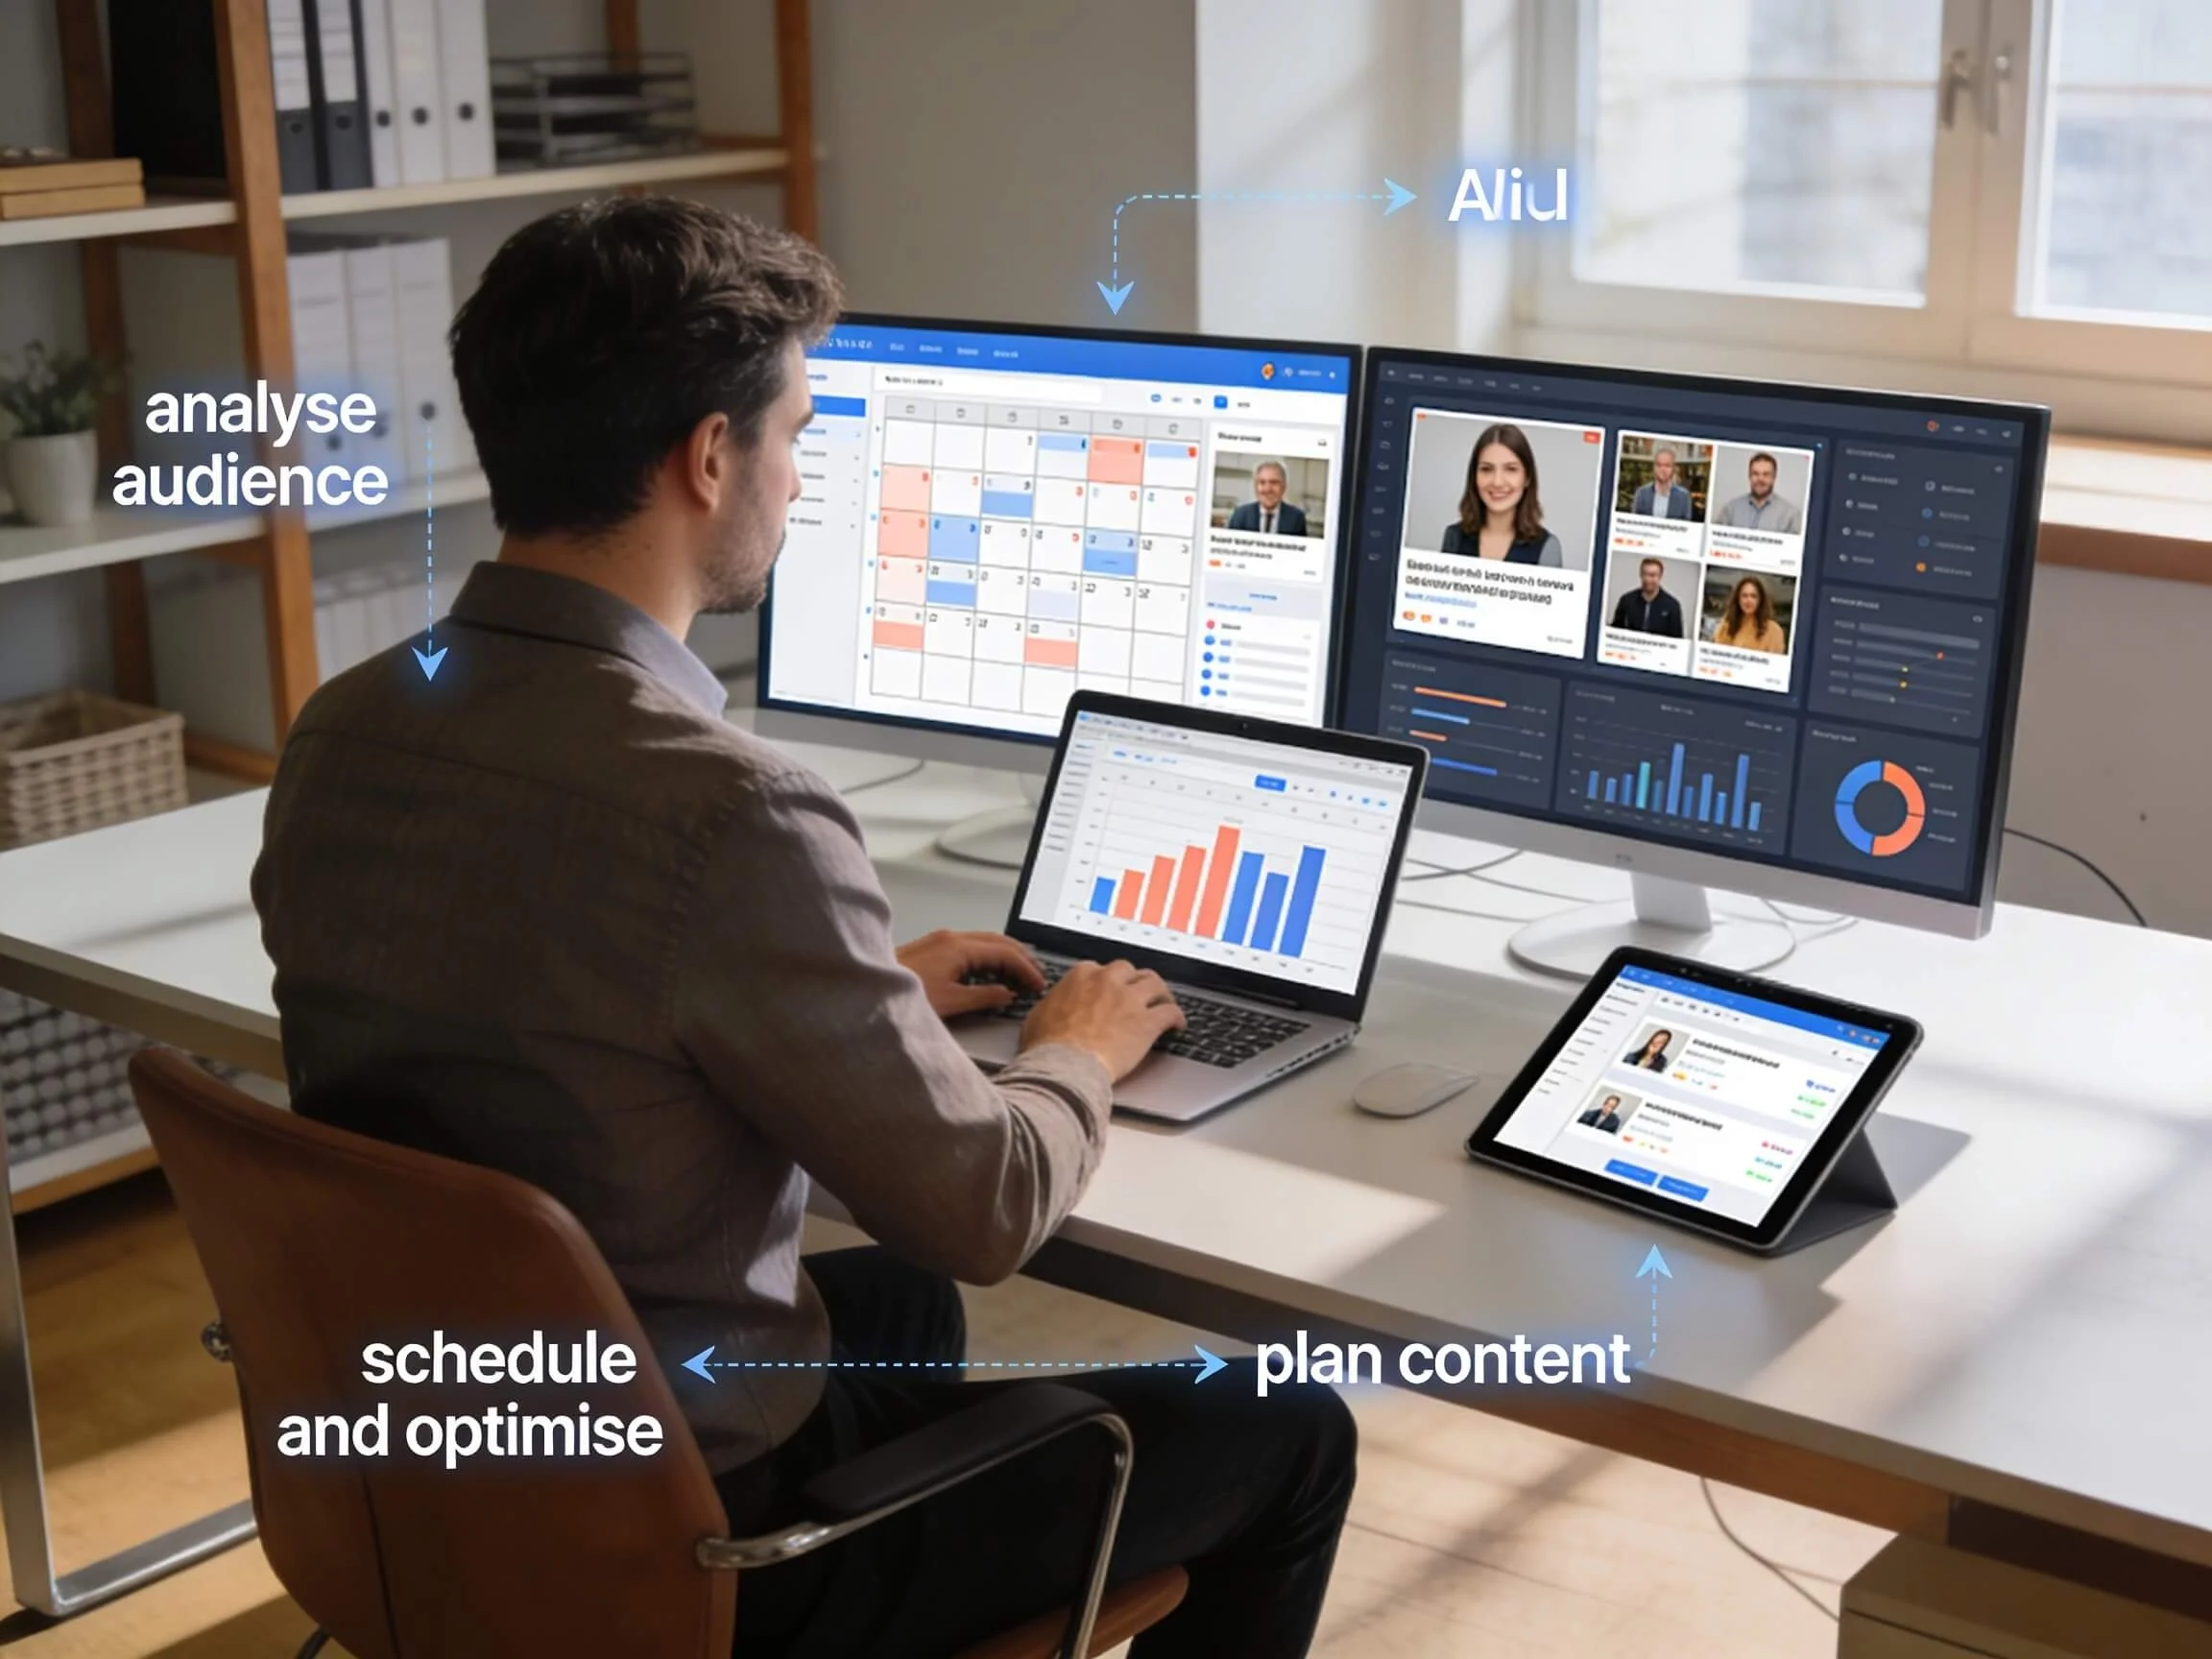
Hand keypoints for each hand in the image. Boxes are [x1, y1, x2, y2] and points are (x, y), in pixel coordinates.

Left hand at [896, 930, 1044, 1018]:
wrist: (866, 989)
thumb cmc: (901, 995)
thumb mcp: (950, 1002)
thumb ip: (984, 997)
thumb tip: (1006, 994)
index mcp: (959, 947)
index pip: (1005, 952)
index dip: (1026, 968)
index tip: (1037, 983)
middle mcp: (951, 938)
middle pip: (999, 941)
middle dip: (1022, 957)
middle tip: (1036, 975)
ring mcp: (941, 940)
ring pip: (985, 940)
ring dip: (1006, 955)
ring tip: (1019, 973)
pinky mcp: (933, 946)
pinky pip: (971, 945)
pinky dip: (989, 955)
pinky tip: (991, 970)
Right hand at [1020, 959, 1184, 1081]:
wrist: (1064, 1065)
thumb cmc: (1048, 1046)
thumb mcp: (1039, 1016)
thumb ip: (1053, 1005)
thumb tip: (1051, 1008)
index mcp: (1081, 976)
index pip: (1100, 969)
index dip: (1107, 981)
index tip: (1108, 989)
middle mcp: (1108, 981)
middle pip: (1130, 971)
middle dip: (1134, 980)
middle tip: (1137, 991)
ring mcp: (1130, 1000)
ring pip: (1155, 984)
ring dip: (1161, 992)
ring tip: (1163, 1001)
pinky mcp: (1147, 1022)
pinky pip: (1170, 1012)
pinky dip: (1176, 1016)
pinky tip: (1177, 1024)